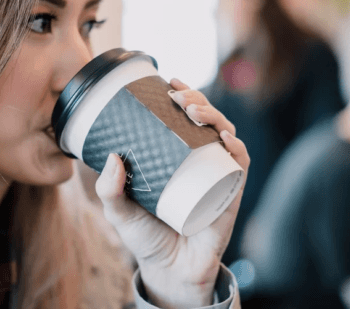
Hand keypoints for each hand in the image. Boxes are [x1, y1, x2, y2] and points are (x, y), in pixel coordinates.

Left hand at [95, 78, 249, 308]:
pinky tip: (227, 140)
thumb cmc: (146, 235)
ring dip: (215, 117)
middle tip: (178, 96)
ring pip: (225, 135)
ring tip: (195, 112)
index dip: (181, 94)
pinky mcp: (230, 194)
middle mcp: (199, 160)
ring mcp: (217, 175)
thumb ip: (110, 189)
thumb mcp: (119, 211)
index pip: (183, 117)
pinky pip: (240, 167)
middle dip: (196, 99)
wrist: (169, 270)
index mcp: (176, 155)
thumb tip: (111, 157)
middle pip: (206, 120)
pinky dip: (237, 150)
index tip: (168, 79)